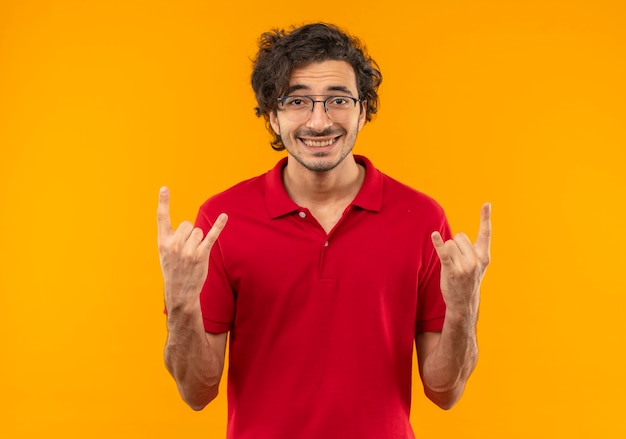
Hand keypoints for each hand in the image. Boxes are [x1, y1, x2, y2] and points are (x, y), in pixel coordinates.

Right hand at [157, 186, 227, 310]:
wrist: (179, 293)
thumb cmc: (173, 271)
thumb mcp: (165, 254)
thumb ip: (171, 238)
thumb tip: (188, 226)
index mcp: (163, 242)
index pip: (162, 218)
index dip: (163, 202)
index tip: (165, 188)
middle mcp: (174, 244)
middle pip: (188, 224)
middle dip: (190, 234)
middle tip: (186, 251)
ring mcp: (188, 250)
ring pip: (199, 231)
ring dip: (199, 241)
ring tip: (193, 256)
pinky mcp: (201, 255)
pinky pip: (211, 236)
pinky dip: (219, 226)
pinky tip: (225, 216)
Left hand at [431, 203, 490, 317]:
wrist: (464, 303)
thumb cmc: (468, 281)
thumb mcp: (477, 265)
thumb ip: (472, 250)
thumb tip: (459, 235)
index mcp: (484, 256)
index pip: (485, 233)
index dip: (485, 218)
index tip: (486, 203)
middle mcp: (476, 260)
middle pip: (459, 236)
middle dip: (455, 246)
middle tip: (457, 262)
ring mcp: (464, 266)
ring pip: (449, 244)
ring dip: (447, 252)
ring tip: (451, 267)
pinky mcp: (451, 270)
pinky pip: (444, 252)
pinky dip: (438, 243)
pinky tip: (434, 235)